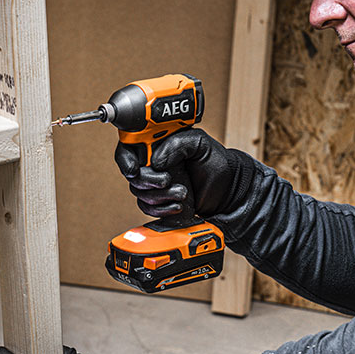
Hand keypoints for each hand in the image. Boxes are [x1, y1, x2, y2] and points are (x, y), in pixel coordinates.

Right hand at [115, 128, 251, 218]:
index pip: (129, 147)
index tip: (135, 169)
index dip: (126, 159)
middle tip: (167, 180)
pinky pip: (147, 208)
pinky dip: (161, 209)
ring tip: (183, 193)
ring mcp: (156, 183)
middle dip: (149, 181)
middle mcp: (153, 163)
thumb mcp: (200, 144)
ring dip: (160, 196)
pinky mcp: (160, 201)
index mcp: (158, 144)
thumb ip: (177, 144)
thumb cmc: (216, 164)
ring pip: (140, 193)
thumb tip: (155, 160)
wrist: (228, 191)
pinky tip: (178, 206)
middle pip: (133, 174)